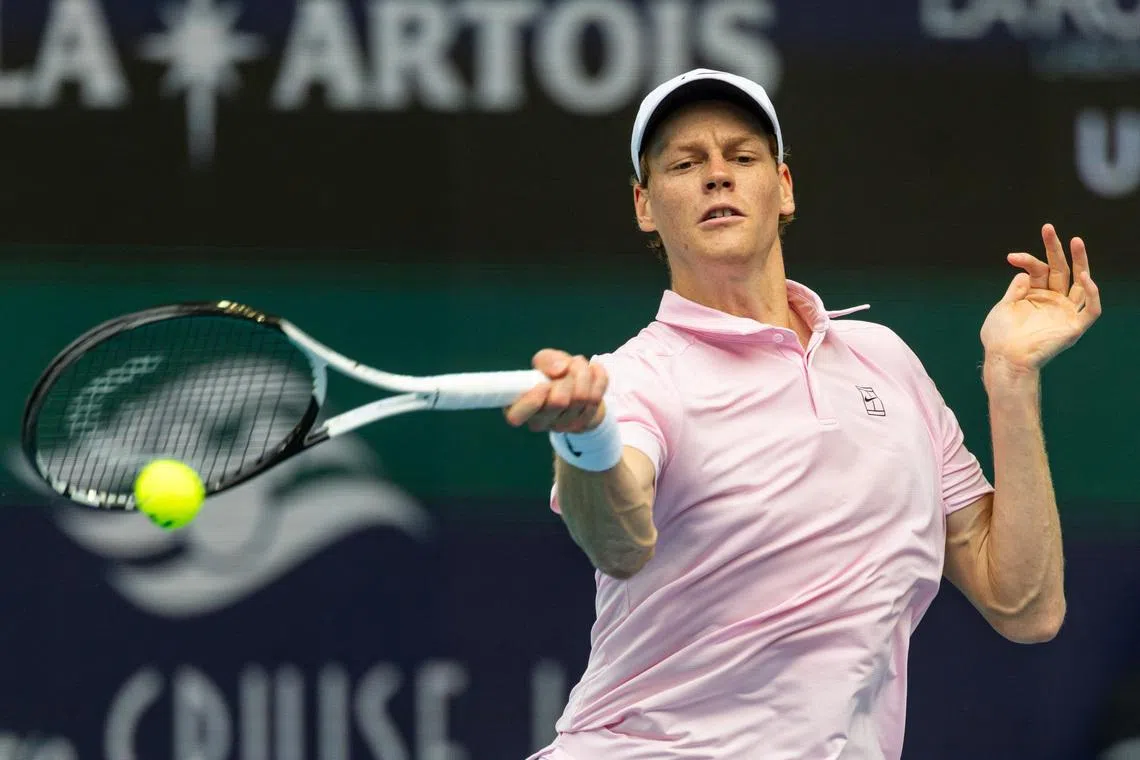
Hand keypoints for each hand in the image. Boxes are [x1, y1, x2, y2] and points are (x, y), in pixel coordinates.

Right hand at [504, 349, 607, 432]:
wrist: (577, 388)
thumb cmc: (553, 375)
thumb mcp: (544, 361)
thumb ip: (546, 360)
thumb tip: (560, 369)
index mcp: (519, 408)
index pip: (516, 416)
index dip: (532, 400)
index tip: (544, 384)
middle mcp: (540, 421)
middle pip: (558, 401)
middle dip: (568, 375)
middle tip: (567, 367)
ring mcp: (564, 426)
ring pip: (582, 397)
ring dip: (583, 372)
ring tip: (579, 366)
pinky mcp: (585, 423)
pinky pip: (598, 396)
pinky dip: (598, 377)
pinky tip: (593, 371)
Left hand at [980, 223, 1101, 372]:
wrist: (1004, 359)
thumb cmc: (1000, 337)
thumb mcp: (1004, 307)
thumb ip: (1017, 289)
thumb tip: (1025, 271)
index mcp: (1035, 296)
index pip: (1038, 270)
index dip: (1027, 260)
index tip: (1011, 257)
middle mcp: (1053, 301)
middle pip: (1061, 270)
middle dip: (1056, 249)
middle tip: (1048, 228)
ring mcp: (1065, 313)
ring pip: (1081, 284)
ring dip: (1081, 262)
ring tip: (1075, 240)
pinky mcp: (1074, 327)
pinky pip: (1091, 309)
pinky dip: (1093, 293)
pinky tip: (1085, 276)